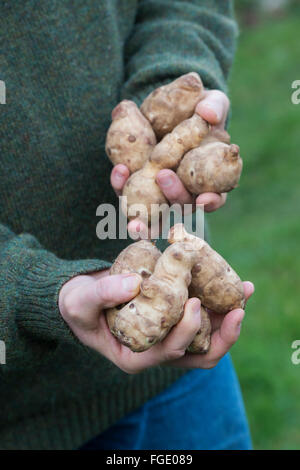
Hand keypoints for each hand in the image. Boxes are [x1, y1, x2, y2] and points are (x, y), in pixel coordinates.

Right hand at [59, 271, 253, 373]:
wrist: (81, 297)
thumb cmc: (77, 304)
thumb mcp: (80, 301)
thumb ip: (102, 293)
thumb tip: (135, 283)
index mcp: (136, 357)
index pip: (170, 352)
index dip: (187, 331)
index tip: (194, 301)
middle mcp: (157, 352)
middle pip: (200, 354)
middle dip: (223, 334)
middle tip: (238, 308)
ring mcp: (169, 337)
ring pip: (208, 337)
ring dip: (228, 318)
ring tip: (244, 289)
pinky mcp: (174, 319)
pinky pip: (203, 317)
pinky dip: (218, 302)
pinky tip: (231, 283)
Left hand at [111, 89, 229, 237]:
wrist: (169, 107)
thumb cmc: (198, 108)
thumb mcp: (211, 101)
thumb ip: (214, 106)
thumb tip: (208, 113)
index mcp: (209, 178)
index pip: (215, 197)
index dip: (211, 202)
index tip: (205, 199)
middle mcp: (184, 190)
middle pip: (181, 204)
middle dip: (173, 196)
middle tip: (164, 176)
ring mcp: (159, 190)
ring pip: (153, 212)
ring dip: (143, 221)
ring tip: (134, 224)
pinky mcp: (137, 183)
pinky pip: (128, 190)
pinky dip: (121, 185)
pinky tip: (119, 171)